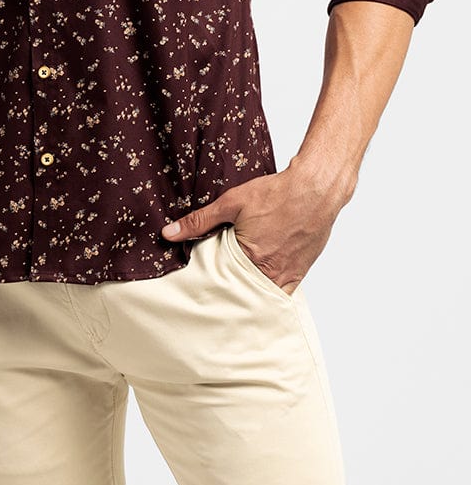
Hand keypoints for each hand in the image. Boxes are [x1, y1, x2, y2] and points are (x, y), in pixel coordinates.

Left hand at [161, 166, 342, 294]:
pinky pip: (281, 295)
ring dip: (246, 294)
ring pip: (260, 295)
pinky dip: (267, 295)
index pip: (220, 282)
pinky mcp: (300, 273)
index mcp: (250, 258)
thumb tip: (169, 234)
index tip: (195, 287)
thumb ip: (199, 220)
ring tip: (231, 293)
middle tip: (210, 295)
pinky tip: (256, 290)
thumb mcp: (232, 202)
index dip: (207, 283)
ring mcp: (287, 275)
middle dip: (226, 293)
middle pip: (241, 291)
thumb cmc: (276, 193)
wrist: (315, 189)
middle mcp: (270, 272)